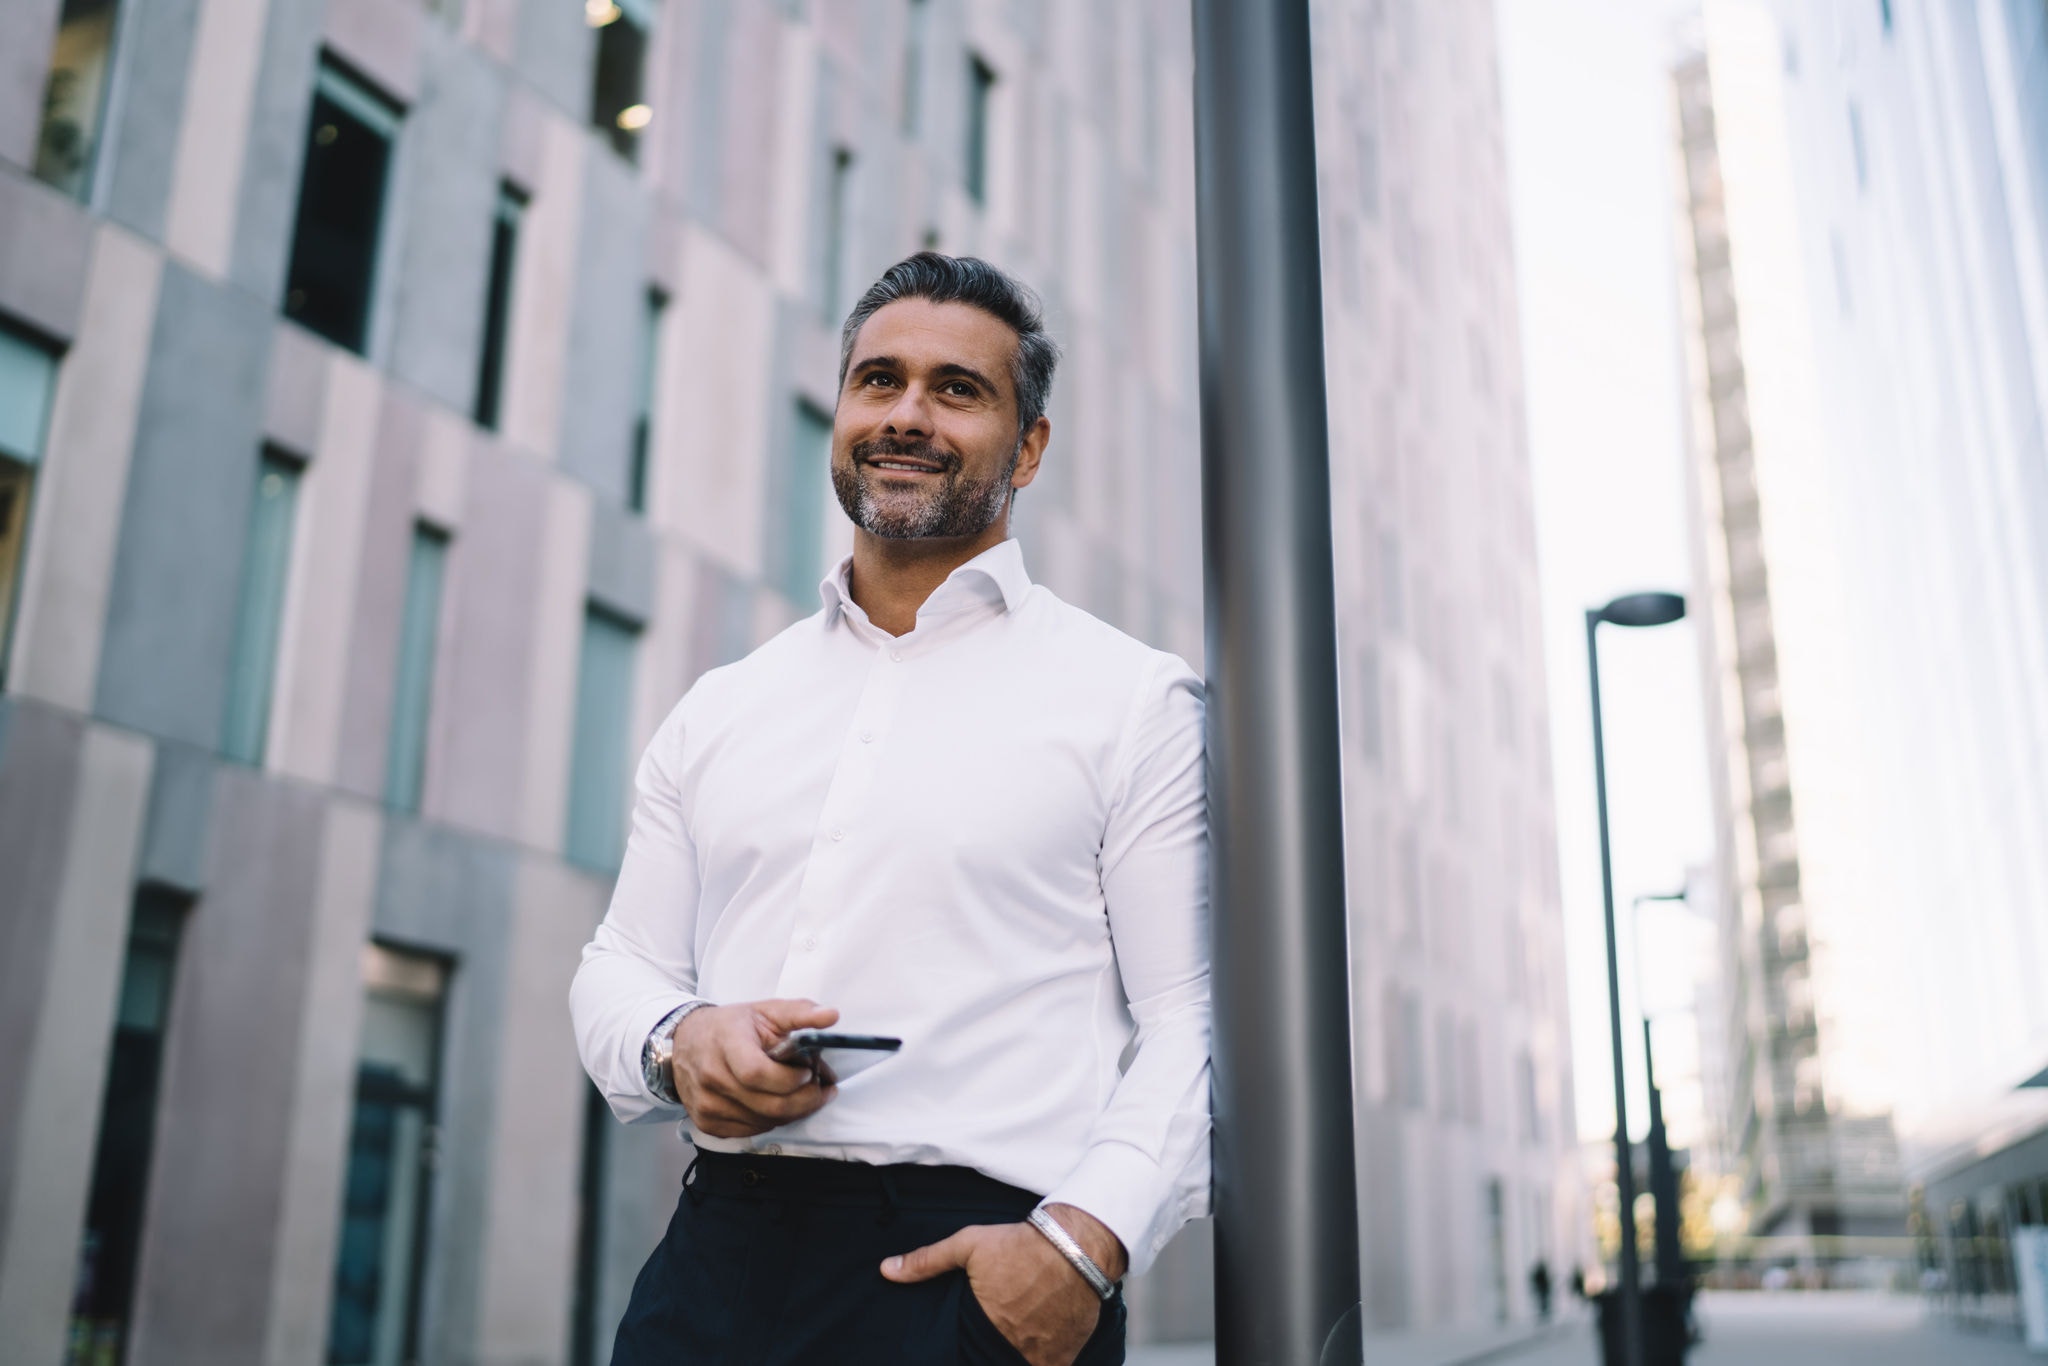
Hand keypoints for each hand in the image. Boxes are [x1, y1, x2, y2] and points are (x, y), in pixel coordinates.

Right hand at [671, 998, 839, 1137]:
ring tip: (802, 1093)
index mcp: (726, 1043)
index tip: (808, 1072)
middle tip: (821, 1089)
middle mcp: (711, 1076)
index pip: (758, 1073)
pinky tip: (778, 1102)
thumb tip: (831, 1015)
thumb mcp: (765, 1010)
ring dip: (792, 1111)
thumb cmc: (730, 1026)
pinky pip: (751, 1131)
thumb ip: (800, 1012)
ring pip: (764, 1121)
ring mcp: (706, 1103)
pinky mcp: (706, 1122)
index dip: (790, 1079)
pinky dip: (772, 1120)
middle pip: (767, 1105)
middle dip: (804, 1101)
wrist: (685, 1042)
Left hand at [880, 1204, 1124, 1365]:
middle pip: (992, 1360)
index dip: (965, 1353)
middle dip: (989, 1354)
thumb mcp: (968, 1244)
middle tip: (995, 1337)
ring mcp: (1039, 1355)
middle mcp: (1010, 1347)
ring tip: (1015, 1340)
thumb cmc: (1020, 1244)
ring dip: (1016, 1358)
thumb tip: (886, 1270)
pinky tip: (1036, 1349)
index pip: (966, 1355)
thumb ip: (927, 1261)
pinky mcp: (1064, 1355)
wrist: (1074, 1246)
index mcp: (983, 1326)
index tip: (968, 1345)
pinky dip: (1040, 1363)